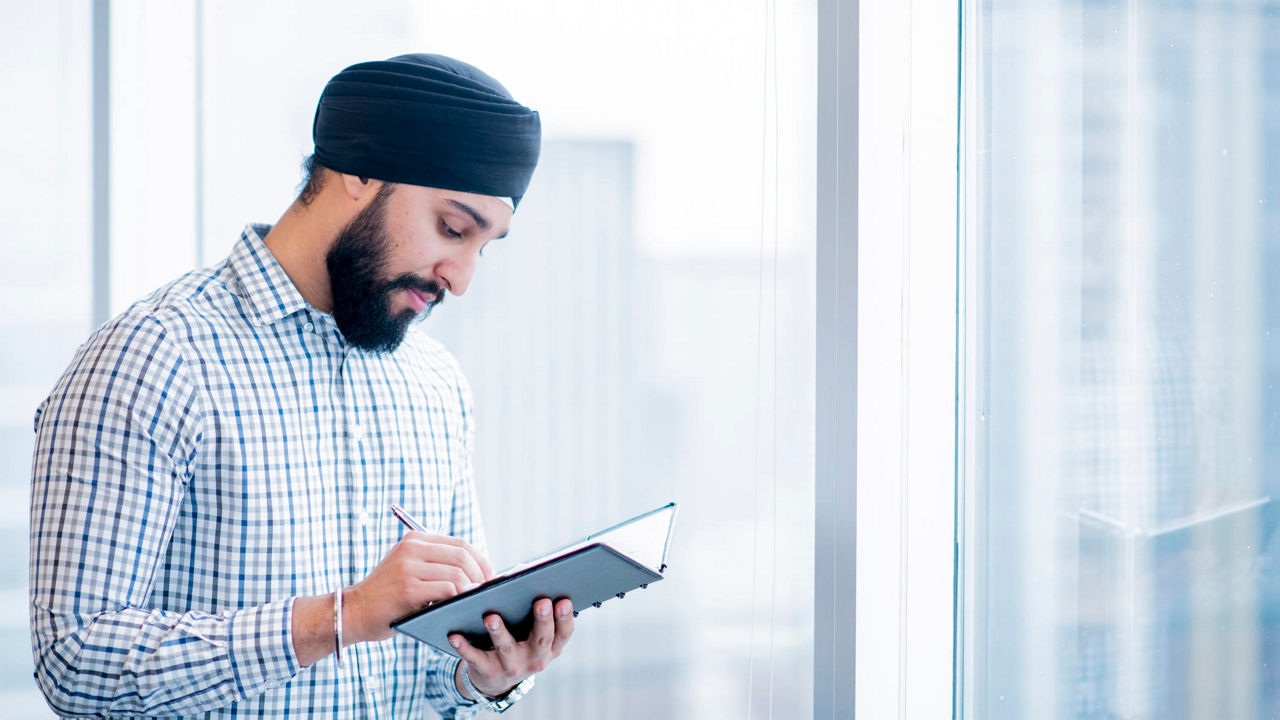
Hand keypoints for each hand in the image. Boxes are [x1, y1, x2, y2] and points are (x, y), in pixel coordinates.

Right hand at [345, 531, 493, 643]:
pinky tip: (461, 607)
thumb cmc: (388, 597)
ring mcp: (408, 567)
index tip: (491, 577)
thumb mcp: (410, 570)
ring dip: (472, 588)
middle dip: (481, 574)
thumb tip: (479, 573)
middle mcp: (412, 547)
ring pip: (457, 572)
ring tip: (476, 601)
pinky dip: (459, 598)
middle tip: (488, 591)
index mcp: (415, 539)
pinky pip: (446, 589)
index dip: (481, 560)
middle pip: (462, 555)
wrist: (354, 612)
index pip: (460, 544)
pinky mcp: (407, 588)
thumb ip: (436, 565)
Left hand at [451, 597, 574, 697]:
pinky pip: (476, 658)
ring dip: (499, 632)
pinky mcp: (488, 671)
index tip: (564, 600)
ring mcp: (512, 666)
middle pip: (542, 639)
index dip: (565, 618)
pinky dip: (464, 647)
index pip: (564, 633)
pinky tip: (455, 636)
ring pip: (507, 649)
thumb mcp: (531, 628)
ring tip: (491, 617)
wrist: (495, 677)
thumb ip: (530, 603)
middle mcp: (536, 658)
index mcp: (551, 646)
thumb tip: (522, 571)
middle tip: (541, 601)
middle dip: (542, 620)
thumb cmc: (518, 638)